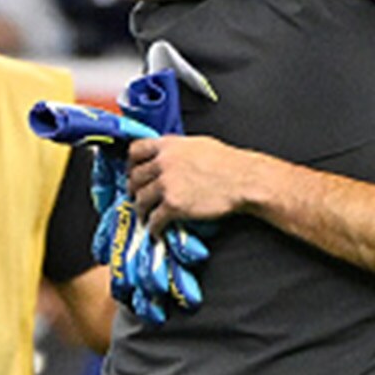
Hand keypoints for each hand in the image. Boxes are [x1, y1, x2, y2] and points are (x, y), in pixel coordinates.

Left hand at [128, 135, 255, 234]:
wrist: (244, 180)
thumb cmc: (228, 163)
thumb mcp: (198, 144)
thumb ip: (177, 148)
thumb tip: (168, 155)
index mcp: (169, 145)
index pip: (135, 150)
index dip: (131, 163)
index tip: (132, 171)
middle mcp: (164, 163)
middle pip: (135, 177)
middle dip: (134, 189)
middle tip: (138, 195)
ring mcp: (167, 185)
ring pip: (140, 199)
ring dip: (141, 209)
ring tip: (146, 215)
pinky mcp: (174, 206)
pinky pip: (154, 219)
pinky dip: (153, 227)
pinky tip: (156, 230)